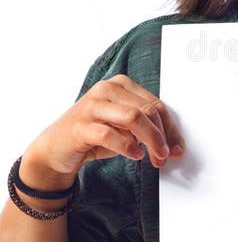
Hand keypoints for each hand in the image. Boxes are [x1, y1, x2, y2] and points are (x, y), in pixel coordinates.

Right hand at [21, 75, 184, 188]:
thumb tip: (172, 143)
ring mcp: (91, 106)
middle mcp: (106, 89)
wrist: (55, 149)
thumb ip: (145, 127)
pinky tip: (135, 156)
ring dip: (150, 140)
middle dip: (162, 136)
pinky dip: (128, 147)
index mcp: (120, 84)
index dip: (170, 128)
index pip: (155, 104)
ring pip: (134, 117)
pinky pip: (111, 134)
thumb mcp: (124, 128)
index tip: (178, 148)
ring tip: (155, 157)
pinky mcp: (80, 126)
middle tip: (166, 156)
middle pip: (148, 110)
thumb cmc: (94, 135)